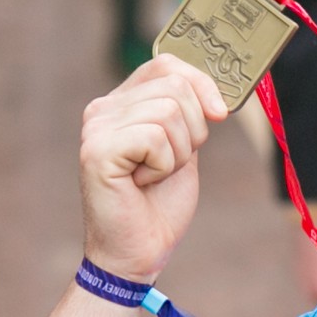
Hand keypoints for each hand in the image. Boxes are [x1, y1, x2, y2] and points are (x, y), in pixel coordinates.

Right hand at [78, 54, 228, 281]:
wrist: (138, 253)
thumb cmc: (159, 204)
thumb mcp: (184, 148)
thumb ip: (191, 114)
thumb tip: (218, 91)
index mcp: (122, 103)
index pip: (167, 63)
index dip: (202, 83)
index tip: (220, 113)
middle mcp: (103, 109)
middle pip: (176, 85)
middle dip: (194, 130)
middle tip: (170, 164)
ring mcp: (96, 128)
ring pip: (170, 111)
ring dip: (178, 153)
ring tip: (154, 175)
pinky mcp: (97, 150)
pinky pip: (156, 137)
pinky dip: (164, 166)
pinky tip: (142, 183)